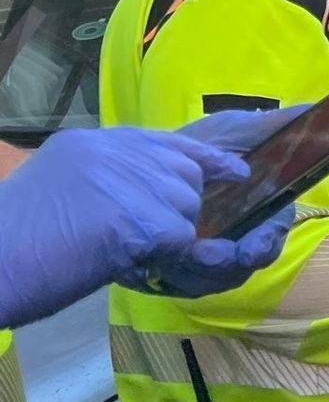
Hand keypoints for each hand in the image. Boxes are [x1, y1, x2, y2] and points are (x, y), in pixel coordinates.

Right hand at [0, 125, 259, 326]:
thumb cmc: (13, 236)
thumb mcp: (64, 185)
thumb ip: (111, 179)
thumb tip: (151, 192)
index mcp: (96, 142)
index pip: (168, 142)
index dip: (205, 159)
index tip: (233, 170)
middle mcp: (118, 152)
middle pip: (185, 177)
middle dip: (177, 210)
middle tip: (147, 236)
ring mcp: (132, 180)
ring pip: (186, 209)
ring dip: (169, 237)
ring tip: (125, 249)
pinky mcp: (144, 219)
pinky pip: (179, 238)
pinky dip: (164, 256)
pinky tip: (130, 260)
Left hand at [134, 105, 313, 296]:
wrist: (146, 160)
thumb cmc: (201, 144)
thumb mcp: (236, 130)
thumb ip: (274, 125)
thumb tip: (312, 107)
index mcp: (264, 209)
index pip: (274, 233)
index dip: (265, 243)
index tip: (252, 248)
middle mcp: (243, 237)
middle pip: (245, 265)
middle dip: (227, 265)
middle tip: (205, 256)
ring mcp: (213, 256)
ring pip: (215, 280)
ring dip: (198, 274)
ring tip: (177, 255)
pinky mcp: (182, 267)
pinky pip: (184, 285)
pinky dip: (174, 276)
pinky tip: (158, 260)